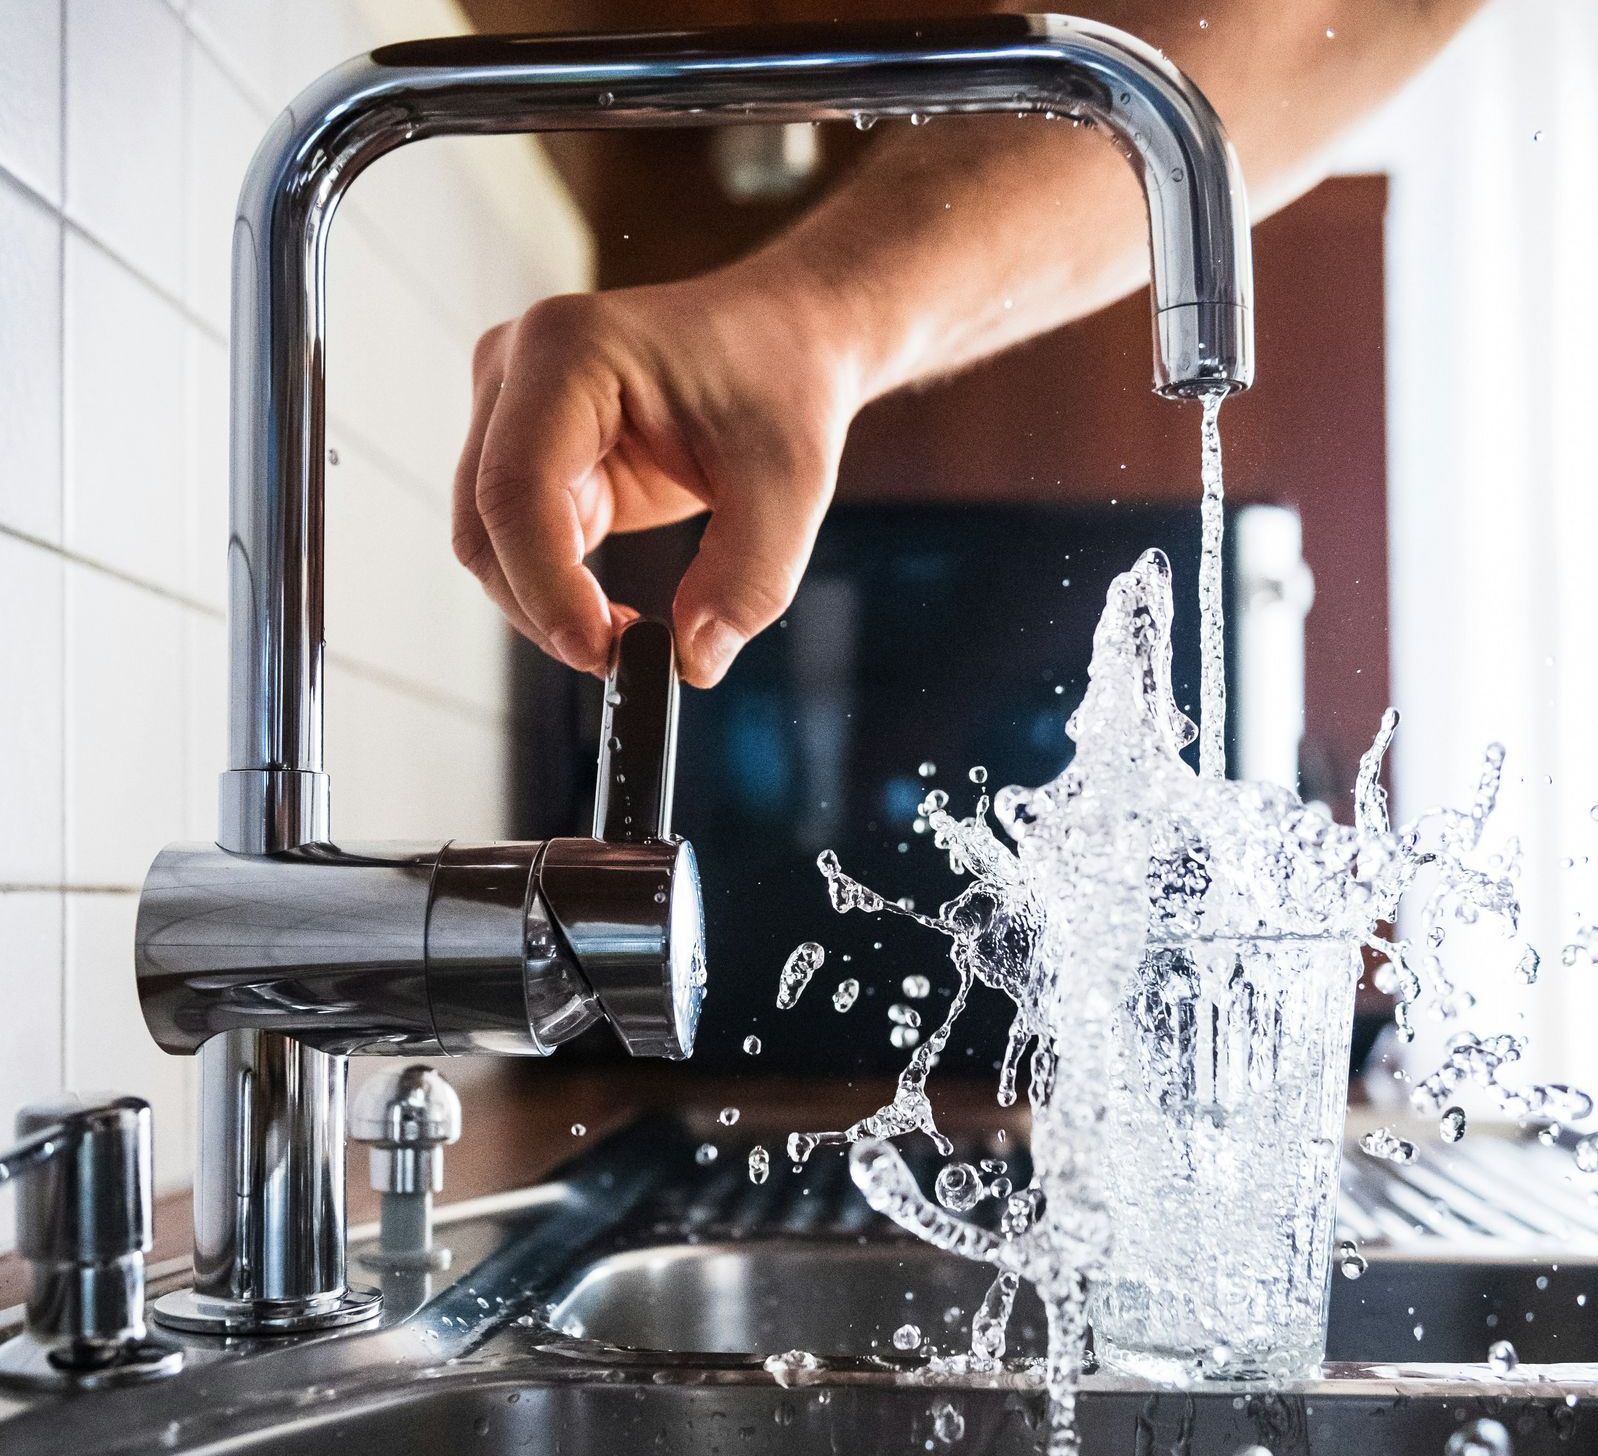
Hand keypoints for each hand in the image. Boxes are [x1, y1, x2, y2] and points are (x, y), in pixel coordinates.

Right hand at [453, 257, 866, 686]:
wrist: (786, 340)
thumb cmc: (783, 383)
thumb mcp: (791, 484)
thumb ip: (749, 579)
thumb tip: (692, 661)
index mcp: (569, 350)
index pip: (517, 487)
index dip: (545, 584)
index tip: (602, 652)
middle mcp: (518, 369)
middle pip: (486, 523)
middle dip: (544, 607)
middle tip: (623, 660)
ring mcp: (513, 410)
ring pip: (490, 543)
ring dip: (547, 606)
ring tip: (631, 637)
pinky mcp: (530, 453)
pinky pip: (520, 544)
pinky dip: (558, 592)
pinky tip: (616, 615)